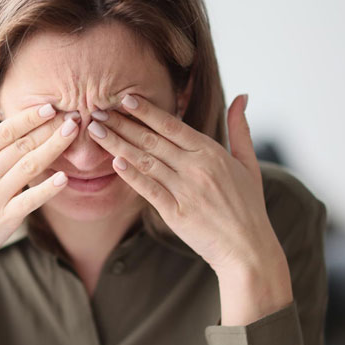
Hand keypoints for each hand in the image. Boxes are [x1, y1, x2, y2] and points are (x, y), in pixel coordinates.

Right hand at [0, 92, 79, 316]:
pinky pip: (29, 201)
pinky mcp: (4, 220)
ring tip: (73, 134)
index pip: (3, 131)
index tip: (50, 106)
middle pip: (21, 145)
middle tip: (73, 114)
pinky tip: (64, 178)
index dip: (28, 118)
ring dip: (53, 148)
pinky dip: (47, 190)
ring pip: (29, 167)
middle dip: (49, 128)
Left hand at [86, 93, 285, 275]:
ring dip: (118, 144)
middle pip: (152, 140)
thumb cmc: (247, 206)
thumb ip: (240, 128)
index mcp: (211, 152)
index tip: (124, 98)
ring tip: (95, 131)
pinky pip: (149, 190)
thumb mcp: (249, 163)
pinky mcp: (176, 213)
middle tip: (97, 110)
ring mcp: (185, 190)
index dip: (146, 111)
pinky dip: (132, 176)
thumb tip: (241, 95)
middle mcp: (196, 168)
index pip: (172, 125)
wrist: (247, 249)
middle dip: (122, 123)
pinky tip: (114, 163)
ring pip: (145, 161)